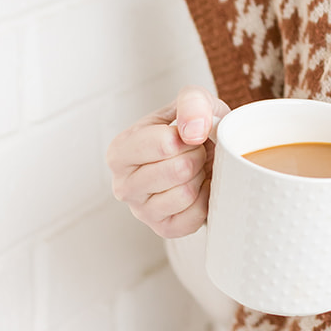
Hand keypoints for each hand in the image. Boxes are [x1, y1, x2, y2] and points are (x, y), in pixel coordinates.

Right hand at [106, 85, 229, 237]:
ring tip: (194, 169)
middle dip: (198, 156)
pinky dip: (206, 199)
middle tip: (195, 152)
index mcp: (120, 151)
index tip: (188, 134)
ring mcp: (141, 212)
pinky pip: (194, 216)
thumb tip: (192, 132)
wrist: (210, 153)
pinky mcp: (163, 229)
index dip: (190, 136)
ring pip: (186, 194)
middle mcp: (123, 185)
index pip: (165, 144)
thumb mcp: (192, 101)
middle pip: (178, 170)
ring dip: (200, 177)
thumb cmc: (194, 128)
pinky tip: (198, 188)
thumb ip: (191, 103)